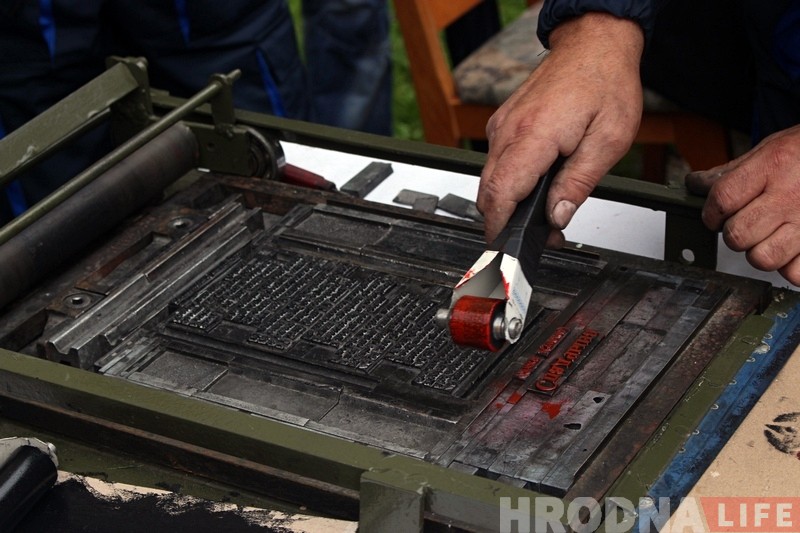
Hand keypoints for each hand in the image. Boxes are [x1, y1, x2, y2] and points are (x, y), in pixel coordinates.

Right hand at [478, 13, 644, 242]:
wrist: (593, 44)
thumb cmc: (605, 84)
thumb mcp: (608, 141)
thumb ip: (579, 183)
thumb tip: (556, 216)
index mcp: (534, 135)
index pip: (501, 192)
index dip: (498, 225)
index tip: (504, 245)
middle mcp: (509, 129)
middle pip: (487, 190)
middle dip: (503, 219)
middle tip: (535, 236)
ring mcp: (502, 125)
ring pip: (489, 178)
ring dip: (507, 201)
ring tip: (540, 212)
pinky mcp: (502, 123)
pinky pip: (496, 161)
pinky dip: (508, 180)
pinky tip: (533, 184)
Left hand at [686, 125, 799, 284]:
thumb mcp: (770, 149)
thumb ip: (731, 171)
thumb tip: (694, 185)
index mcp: (773, 166)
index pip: (722, 199)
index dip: (711, 212)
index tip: (715, 215)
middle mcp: (791, 195)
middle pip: (737, 235)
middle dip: (734, 233)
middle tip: (746, 224)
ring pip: (762, 259)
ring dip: (760, 252)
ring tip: (770, 237)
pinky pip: (794, 274)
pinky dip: (790, 267)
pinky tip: (792, 249)